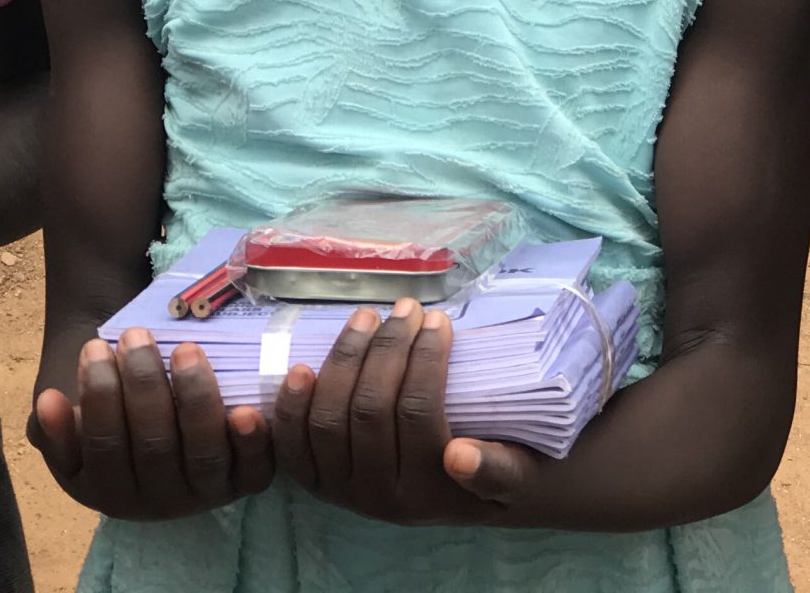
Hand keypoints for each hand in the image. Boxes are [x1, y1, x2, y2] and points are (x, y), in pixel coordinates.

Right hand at [30, 331, 273, 518]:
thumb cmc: (113, 414)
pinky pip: (254, 472)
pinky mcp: (244, 481)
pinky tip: (245, 413)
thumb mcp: (76, 429)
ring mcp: (204, 492)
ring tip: (185, 351)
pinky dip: (251, 444)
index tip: (95, 346)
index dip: (99, 398)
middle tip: (135, 335)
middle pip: (154, 447)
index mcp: (109, 490)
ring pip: (202, 453)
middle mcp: (158, 500)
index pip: (104, 448)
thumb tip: (48, 403)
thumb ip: (56, 425)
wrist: (160, 420)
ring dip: (196, 400)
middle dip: (144, 387)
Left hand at [272, 300, 540, 524]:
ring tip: (369, 317)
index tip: (440, 319)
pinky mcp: (318, 483)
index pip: (417, 413)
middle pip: (370, 409)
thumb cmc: (503, 474)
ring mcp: (344, 492)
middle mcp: (381, 498)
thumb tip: (459, 456)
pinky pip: (293, 445)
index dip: (426, 359)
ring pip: (330, 418)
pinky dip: (291, 407)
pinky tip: (301, 368)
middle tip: (407, 308)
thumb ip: (498, 470)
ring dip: (345, 359)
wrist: (471, 501)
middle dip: (388, 348)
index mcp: (429, 493)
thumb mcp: (518, 479)